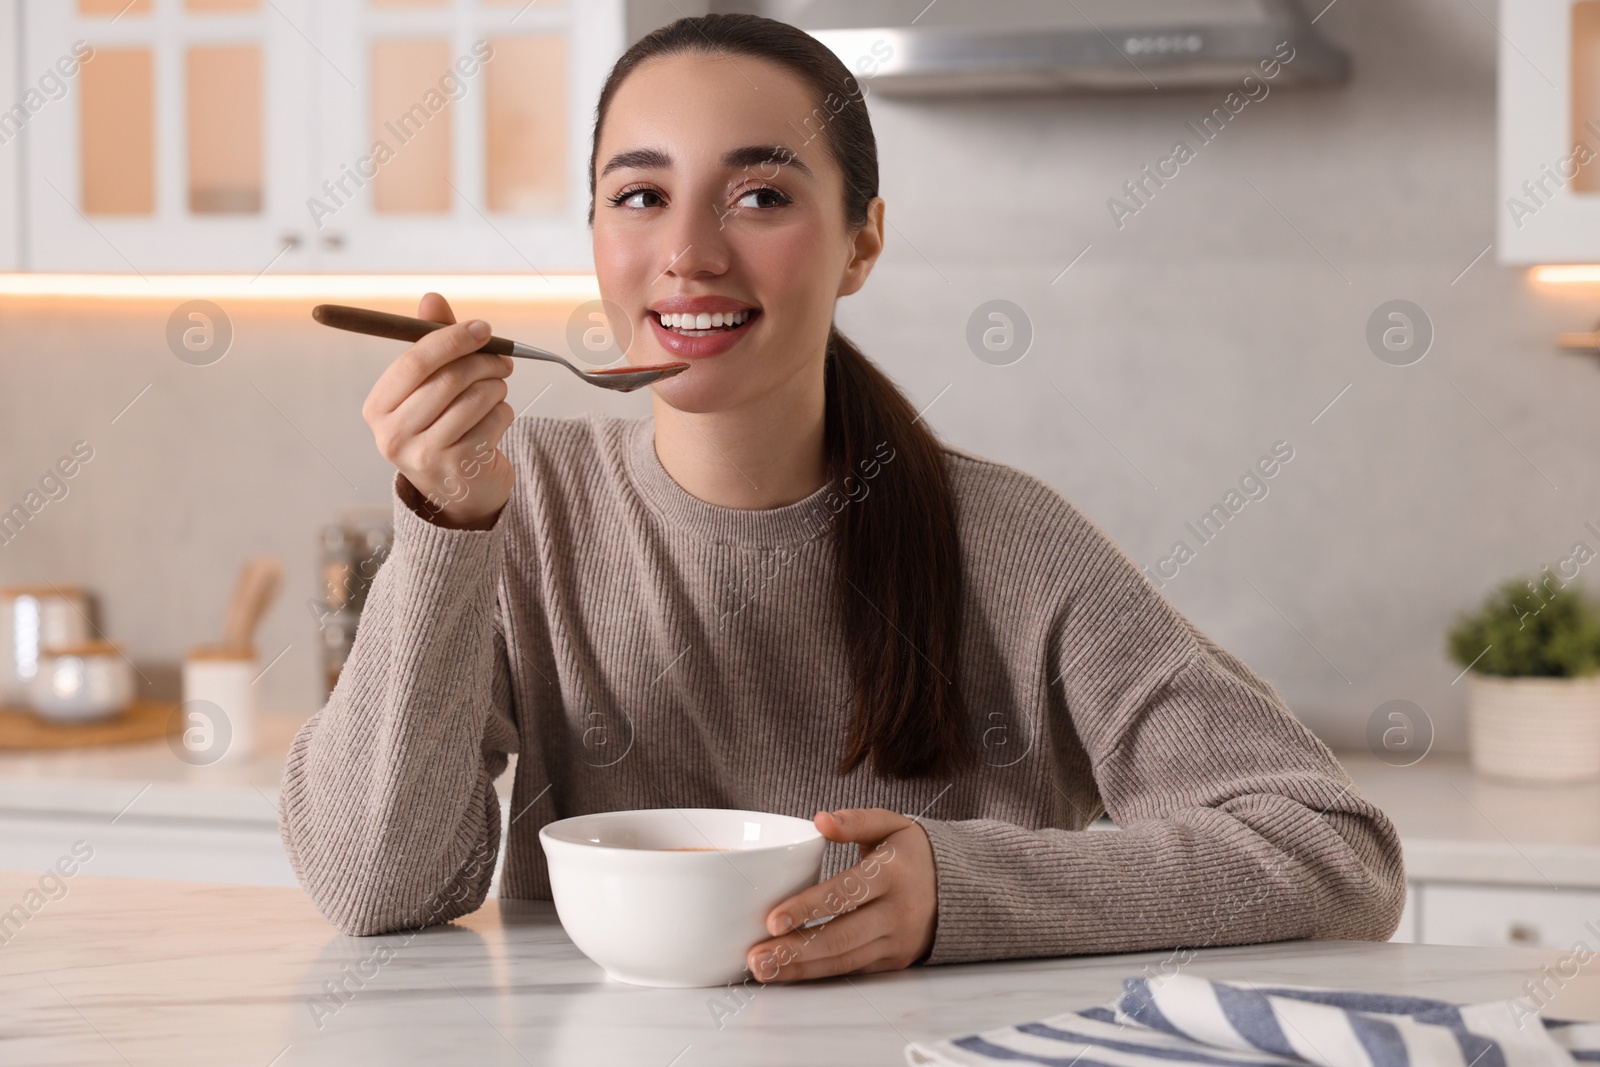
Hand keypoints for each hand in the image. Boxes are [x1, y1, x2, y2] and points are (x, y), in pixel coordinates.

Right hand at [361, 292, 515, 529]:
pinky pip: (494, 420)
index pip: (415, 361)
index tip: (483, 328)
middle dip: (484, 362)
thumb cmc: (443, 426)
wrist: (459, 491)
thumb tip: (431, 298)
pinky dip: (504, 412)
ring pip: (476, 398)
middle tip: (504, 360)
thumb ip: (431, 344)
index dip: (452, 338)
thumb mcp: (430, 386)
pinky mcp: (459, 468)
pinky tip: (496, 421)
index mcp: (378, 407)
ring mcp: (424, 455)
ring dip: (496, 388)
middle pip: (448, 379)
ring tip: (495, 392)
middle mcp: (393, 434)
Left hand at [745, 808, 936, 982]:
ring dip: (801, 968)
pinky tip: (790, 974)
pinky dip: (820, 974)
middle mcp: (898, 911)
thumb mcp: (890, 824)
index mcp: (893, 873)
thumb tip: (820, 820)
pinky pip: (854, 971)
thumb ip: (855, 821)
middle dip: (796, 950)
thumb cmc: (912, 852)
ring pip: (844, 960)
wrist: (959, 885)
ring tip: (764, 969)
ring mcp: (898, 941)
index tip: (773, 919)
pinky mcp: (895, 960)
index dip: (808, 907)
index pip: (845, 892)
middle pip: (841, 935)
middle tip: (757, 956)